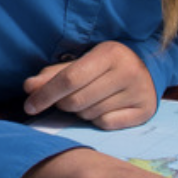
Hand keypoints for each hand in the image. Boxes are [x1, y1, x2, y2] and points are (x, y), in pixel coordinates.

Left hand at [23, 41, 159, 128]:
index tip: (29, 106)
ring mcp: (139, 92)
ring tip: (89, 99)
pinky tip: (103, 107)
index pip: (69, 79)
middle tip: (64, 98)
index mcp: (110, 53)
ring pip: (90, 114)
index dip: (45, 94)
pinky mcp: (145, 110)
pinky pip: (106, 124)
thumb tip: (29, 87)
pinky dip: (97, 119)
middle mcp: (128, 71)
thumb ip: (54, 74)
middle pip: (77, 100)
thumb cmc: (106, 65)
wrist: (147, 69)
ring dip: (80, 111)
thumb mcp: (83, 62)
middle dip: (63, 103)